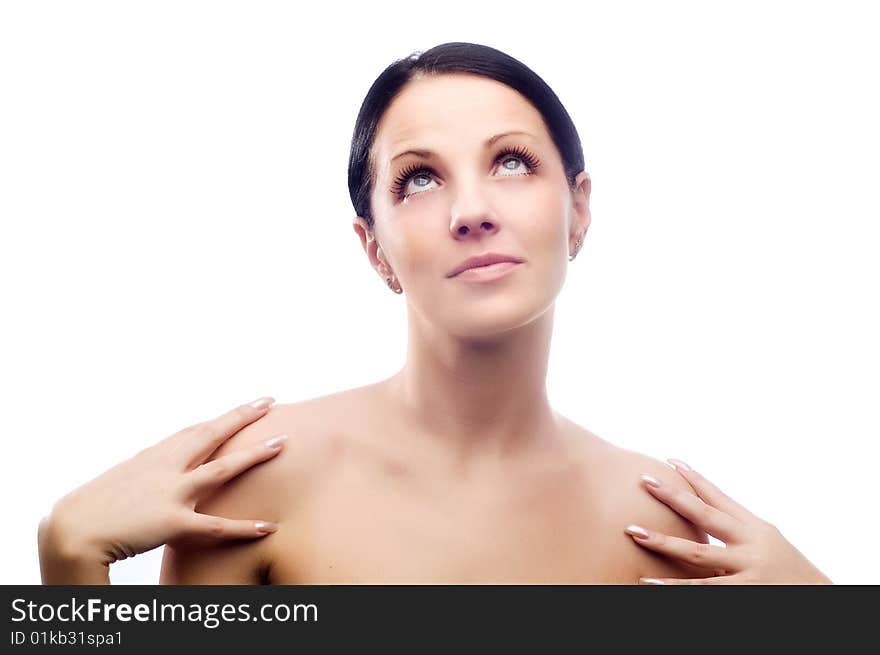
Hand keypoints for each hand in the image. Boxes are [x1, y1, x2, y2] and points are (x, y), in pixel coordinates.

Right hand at [43, 397, 288, 565]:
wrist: (71, 529)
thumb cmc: (94, 508)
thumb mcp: (124, 480)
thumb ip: (149, 471)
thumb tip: (166, 468)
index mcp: (154, 456)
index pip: (195, 430)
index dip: (223, 418)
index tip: (247, 405)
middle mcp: (166, 467)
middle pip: (212, 434)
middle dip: (243, 416)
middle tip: (271, 402)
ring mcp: (171, 491)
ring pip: (223, 469)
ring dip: (254, 455)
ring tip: (282, 444)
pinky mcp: (172, 521)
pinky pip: (216, 525)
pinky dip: (243, 527)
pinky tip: (268, 525)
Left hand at [623, 459, 832, 584]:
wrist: (822, 600)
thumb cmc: (788, 571)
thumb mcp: (768, 543)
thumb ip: (736, 531)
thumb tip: (702, 512)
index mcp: (754, 527)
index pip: (719, 498)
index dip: (694, 479)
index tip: (670, 461)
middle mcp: (751, 544)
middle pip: (705, 516)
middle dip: (673, 496)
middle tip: (644, 480)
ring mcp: (747, 570)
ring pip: (698, 555)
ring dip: (663, 543)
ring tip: (633, 532)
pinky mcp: (744, 594)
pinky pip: (704, 589)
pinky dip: (676, 587)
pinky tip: (650, 583)